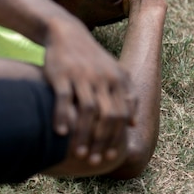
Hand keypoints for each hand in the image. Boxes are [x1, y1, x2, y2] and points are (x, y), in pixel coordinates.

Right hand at [43, 17, 135, 164]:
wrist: (66, 33)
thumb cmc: (90, 58)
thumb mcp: (113, 72)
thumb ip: (126, 95)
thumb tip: (133, 124)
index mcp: (117, 79)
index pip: (121, 115)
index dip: (116, 138)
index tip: (109, 156)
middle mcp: (102, 78)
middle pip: (107, 116)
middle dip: (102, 141)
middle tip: (93, 160)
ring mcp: (82, 75)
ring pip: (87, 111)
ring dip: (83, 135)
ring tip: (78, 153)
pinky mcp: (61, 73)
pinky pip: (64, 98)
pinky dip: (62, 116)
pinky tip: (60, 133)